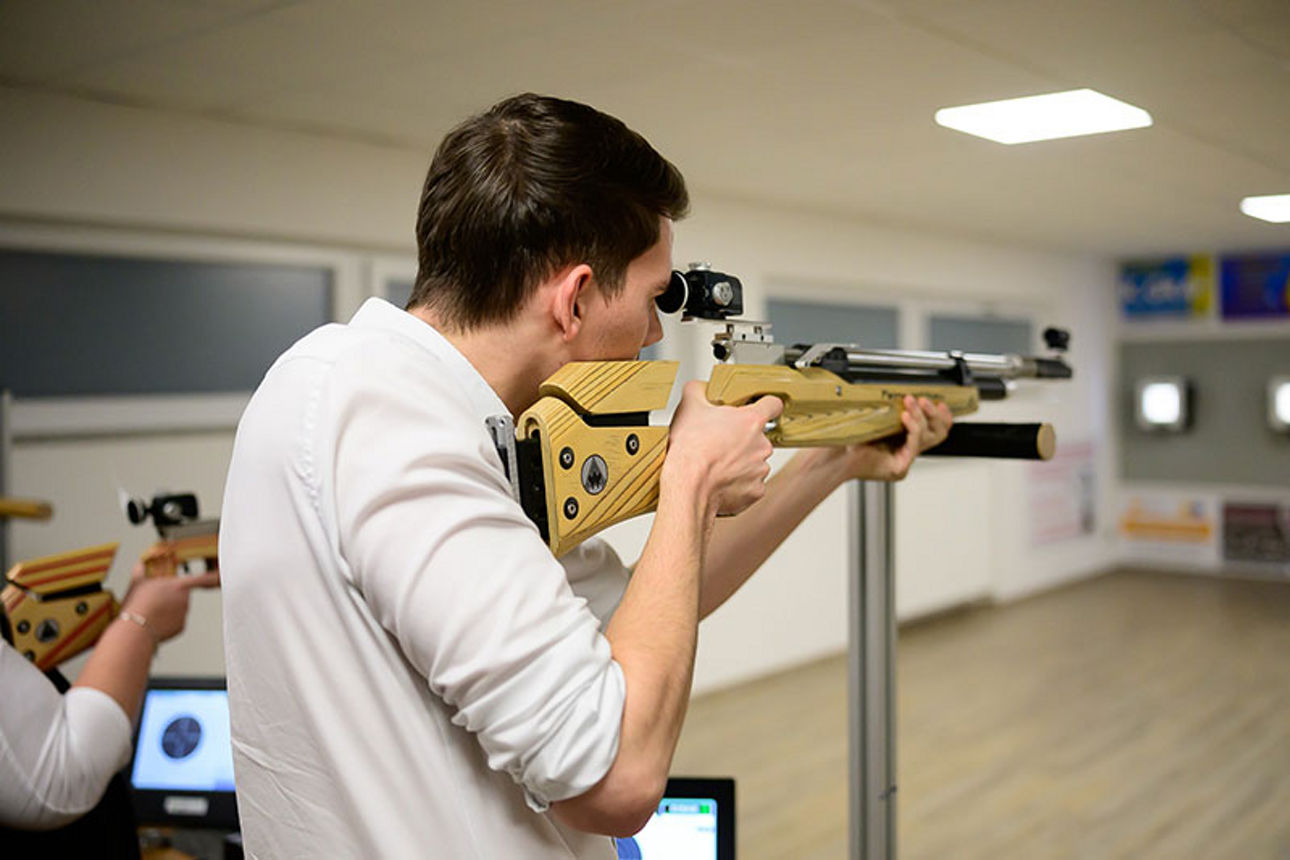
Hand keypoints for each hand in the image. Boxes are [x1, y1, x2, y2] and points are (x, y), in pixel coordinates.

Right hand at [120, 562, 220, 642]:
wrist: (136, 628)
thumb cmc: (137, 604)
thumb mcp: (137, 583)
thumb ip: (141, 571)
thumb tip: (139, 565)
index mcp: (179, 586)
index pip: (203, 579)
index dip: (214, 577)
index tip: (223, 576)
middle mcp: (186, 600)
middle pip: (181, 595)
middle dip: (171, 597)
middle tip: (154, 601)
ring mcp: (184, 614)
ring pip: (177, 609)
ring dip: (167, 610)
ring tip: (150, 613)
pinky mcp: (181, 627)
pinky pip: (175, 622)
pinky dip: (166, 622)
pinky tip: (154, 622)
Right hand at [665, 380, 782, 517]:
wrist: (688, 485)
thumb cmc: (691, 450)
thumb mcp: (689, 407)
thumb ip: (698, 390)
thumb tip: (699, 388)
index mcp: (751, 421)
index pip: (773, 404)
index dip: (765, 404)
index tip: (758, 407)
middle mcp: (761, 445)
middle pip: (758, 437)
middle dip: (742, 439)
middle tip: (719, 442)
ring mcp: (760, 470)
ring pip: (753, 462)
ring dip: (739, 462)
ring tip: (715, 464)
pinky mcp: (755, 492)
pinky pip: (749, 485)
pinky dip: (737, 484)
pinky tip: (719, 481)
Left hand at [822, 395, 952, 482]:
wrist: (836, 456)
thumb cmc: (850, 438)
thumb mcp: (878, 418)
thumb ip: (893, 410)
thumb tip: (906, 391)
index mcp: (904, 440)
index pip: (935, 430)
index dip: (942, 416)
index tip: (941, 402)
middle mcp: (907, 451)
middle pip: (938, 433)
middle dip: (934, 414)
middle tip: (924, 400)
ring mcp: (904, 461)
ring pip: (927, 437)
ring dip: (920, 417)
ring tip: (910, 403)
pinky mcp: (899, 468)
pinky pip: (913, 446)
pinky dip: (912, 428)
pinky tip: (905, 417)